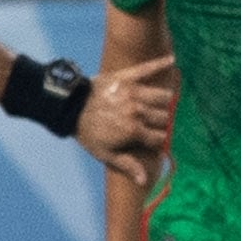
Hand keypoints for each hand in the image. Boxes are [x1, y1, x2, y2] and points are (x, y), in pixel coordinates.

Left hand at [73, 54, 177, 182]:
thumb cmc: (87, 133)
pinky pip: (147, 69)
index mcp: (134, 131)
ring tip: (158, 104)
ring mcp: (134, 92)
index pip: (160, 137)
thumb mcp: (104, 154)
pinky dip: (160, 63)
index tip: (152, 141)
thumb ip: (127, 165)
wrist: (68, 107)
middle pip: (164, 117)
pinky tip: (172, 60)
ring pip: (163, 97)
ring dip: (163, 101)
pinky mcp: (127, 77)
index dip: (157, 140)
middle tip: (151, 123)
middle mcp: (138, 111)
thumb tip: (144, 180)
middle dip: (160, 122)